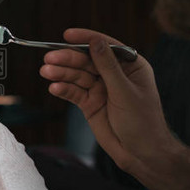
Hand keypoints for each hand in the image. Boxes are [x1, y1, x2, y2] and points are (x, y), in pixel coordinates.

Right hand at [39, 28, 173, 170]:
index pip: (105, 46)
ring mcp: (101, 89)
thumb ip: (108, 66)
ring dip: (62, 73)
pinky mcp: (90, 104)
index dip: (86, 39)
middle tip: (49, 58)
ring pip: (77, 76)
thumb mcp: (125, 91)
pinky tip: (54, 88)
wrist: (141, 154)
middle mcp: (114, 75)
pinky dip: (64, 90)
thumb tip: (96, 41)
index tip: (67, 35)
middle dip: (68, 59)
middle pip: (87, 60)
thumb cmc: (143, 122)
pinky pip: (74, 93)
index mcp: (130, 66)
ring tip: (46, 72)